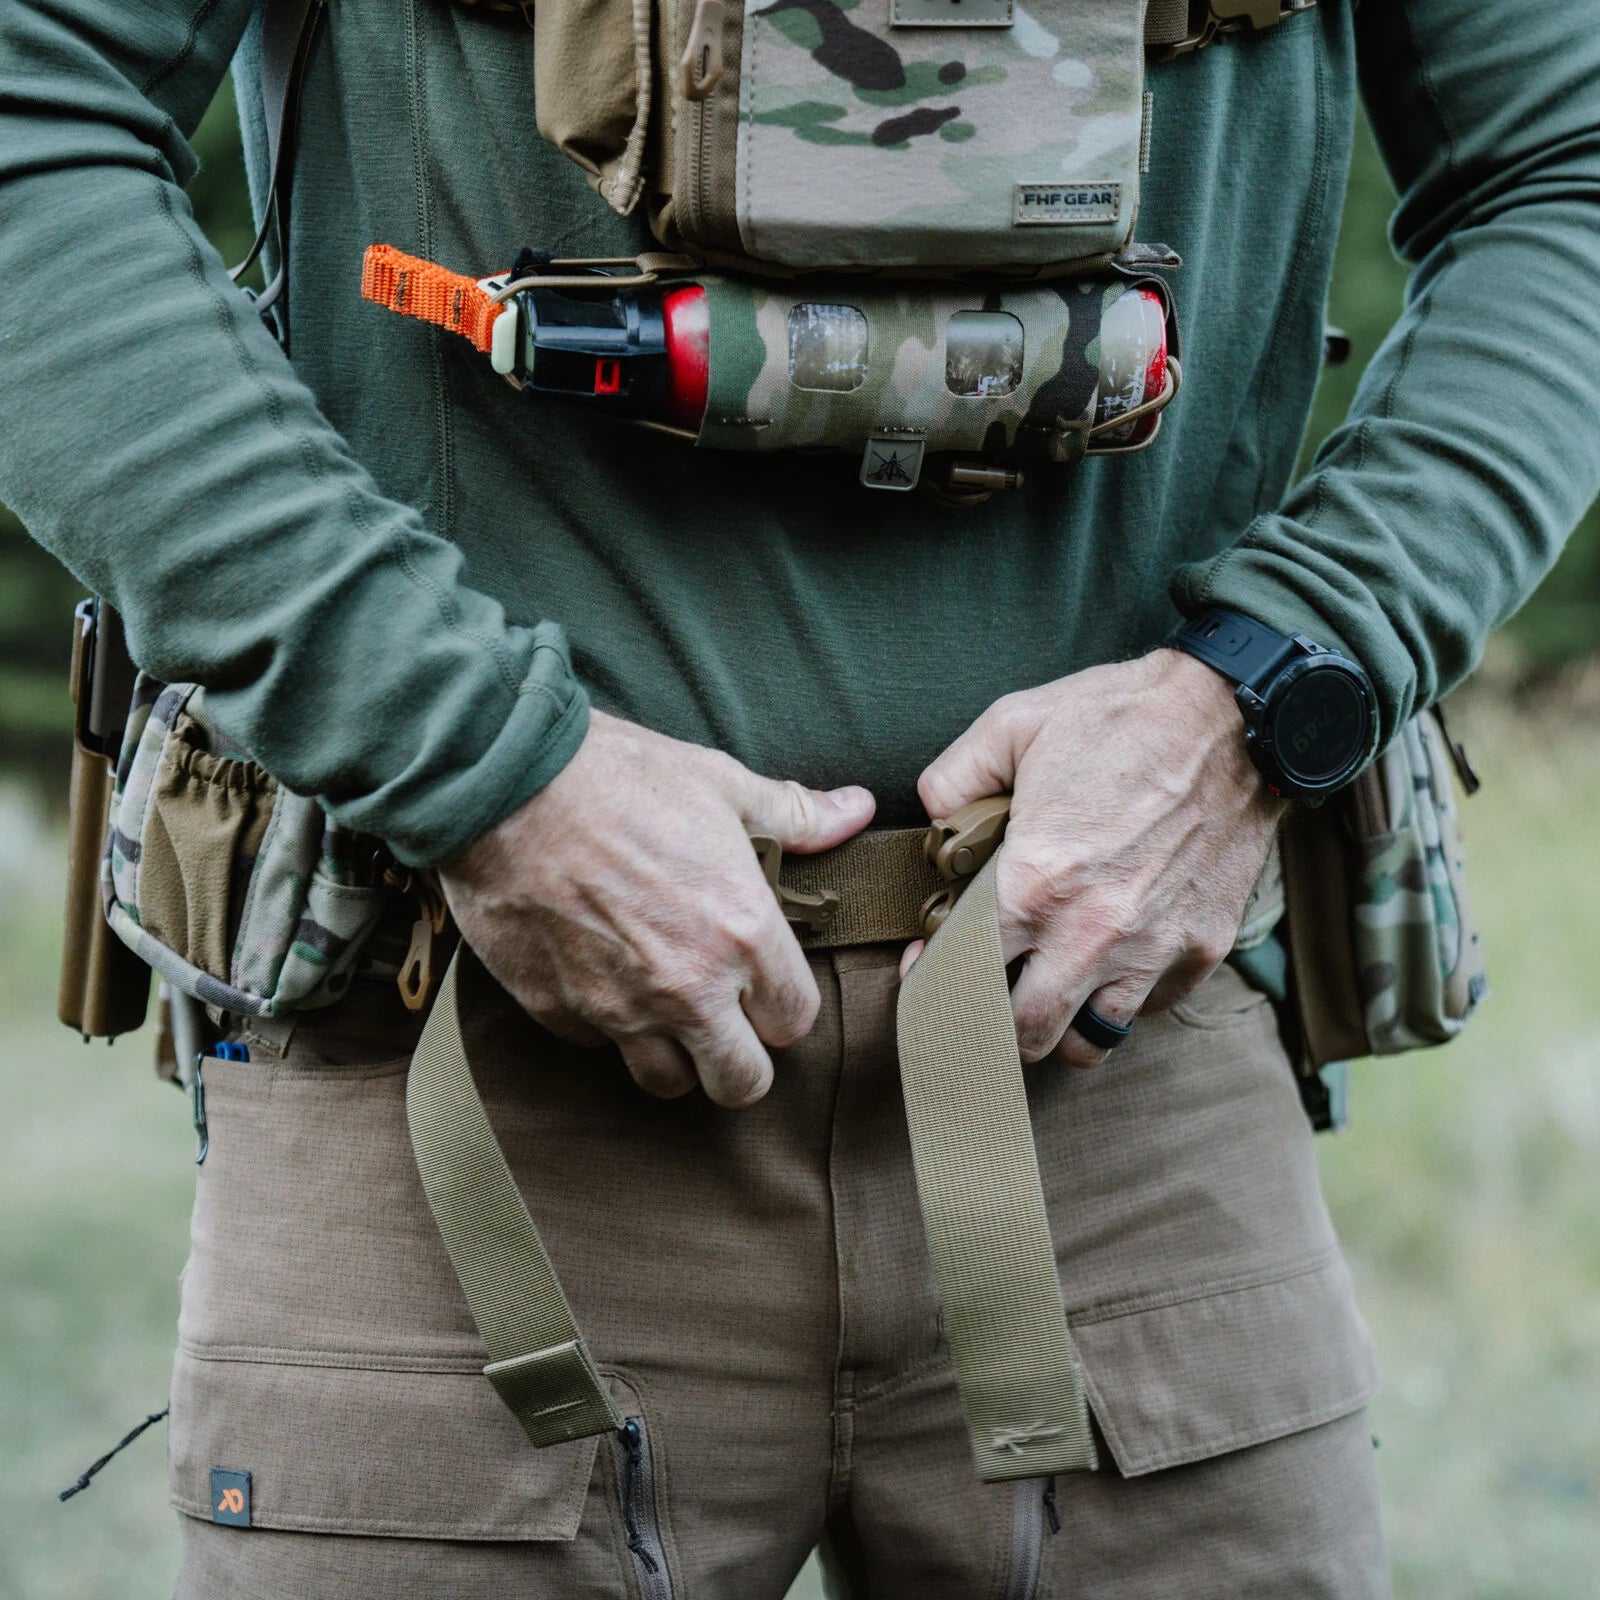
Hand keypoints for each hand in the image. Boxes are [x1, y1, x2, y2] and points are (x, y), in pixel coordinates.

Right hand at [439, 710, 874, 1105]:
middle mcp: (687, 988)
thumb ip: (795, 814)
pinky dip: (605, 1026)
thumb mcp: (720, 783)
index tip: (766, 984)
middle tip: (726, 1019)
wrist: (503, 781)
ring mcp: (618, 1008)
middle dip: (742, 1057)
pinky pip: (596, 1047)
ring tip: (667, 1009)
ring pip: (666, 1082)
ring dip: (674, 1055)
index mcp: (742, 934)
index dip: (785, 1005)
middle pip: (742, 1081)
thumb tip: (854, 811)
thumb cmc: (619, 775)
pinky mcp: (556, 1010)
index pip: (796, 1020)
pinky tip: (603, 978)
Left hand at [909, 650, 1285, 1067]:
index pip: (965, 975)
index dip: (939, 976)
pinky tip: (1111, 963)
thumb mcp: (1012, 724)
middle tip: (988, 992)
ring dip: (1063, 1026)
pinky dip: (1126, 1000)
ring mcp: (1153, 948)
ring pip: (1092, 1040)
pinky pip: (1152, 1007)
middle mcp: (1091, 933)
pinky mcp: (1203, 947)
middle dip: (996, 1023)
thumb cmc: (1121, 717)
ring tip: (1050, 992)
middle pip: (1026, 1033)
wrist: (1233, 716)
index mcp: (1034, 885)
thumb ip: (953, 779)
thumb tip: (933, 819)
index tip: (933, 967)